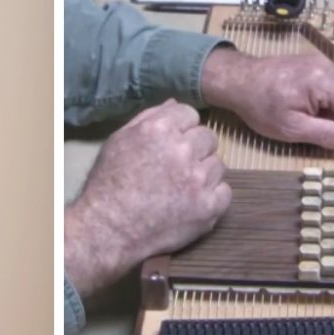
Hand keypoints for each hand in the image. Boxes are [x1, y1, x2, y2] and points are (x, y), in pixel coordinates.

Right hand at [65, 99, 232, 296]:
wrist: (108, 230)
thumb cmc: (108, 184)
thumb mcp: (119, 141)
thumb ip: (148, 118)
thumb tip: (174, 105)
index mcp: (159, 129)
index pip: (190, 114)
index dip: (180, 129)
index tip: (170, 144)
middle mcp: (182, 150)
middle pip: (208, 137)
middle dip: (194, 149)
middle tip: (175, 167)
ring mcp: (198, 180)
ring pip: (217, 165)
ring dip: (203, 173)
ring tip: (180, 188)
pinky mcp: (208, 207)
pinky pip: (225, 192)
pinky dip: (212, 196)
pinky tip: (192, 202)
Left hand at [200, 49, 333, 152]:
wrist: (235, 80)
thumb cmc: (260, 106)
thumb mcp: (292, 128)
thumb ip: (327, 135)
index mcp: (324, 82)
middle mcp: (326, 68)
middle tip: (309, 130)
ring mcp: (317, 64)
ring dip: (325, 113)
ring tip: (297, 117)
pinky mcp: (309, 65)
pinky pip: (325, 89)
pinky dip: (318, 103)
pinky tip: (297, 108)